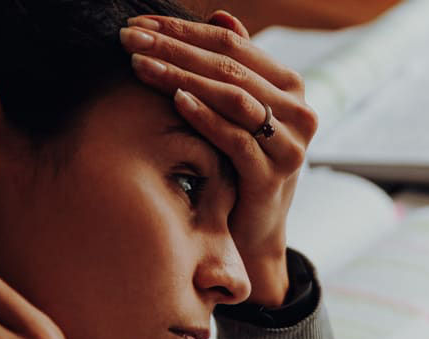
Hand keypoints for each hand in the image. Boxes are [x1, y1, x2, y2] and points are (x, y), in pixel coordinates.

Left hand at [121, 10, 319, 307]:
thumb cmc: (240, 163)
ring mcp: (290, 145)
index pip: (233, 46)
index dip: (184, 30)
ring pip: (233, 98)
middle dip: (174, 49)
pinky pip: (236, 139)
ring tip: (140, 66)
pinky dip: (205, 117)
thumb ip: (235, 67)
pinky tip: (175, 100)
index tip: (140, 24)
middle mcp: (299, 112)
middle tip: (128, 38)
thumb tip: (220, 16)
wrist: (253, 228)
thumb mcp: (238, 112)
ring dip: (182, 77)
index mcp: (290, 87)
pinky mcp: (274, 176)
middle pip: (229, 69)